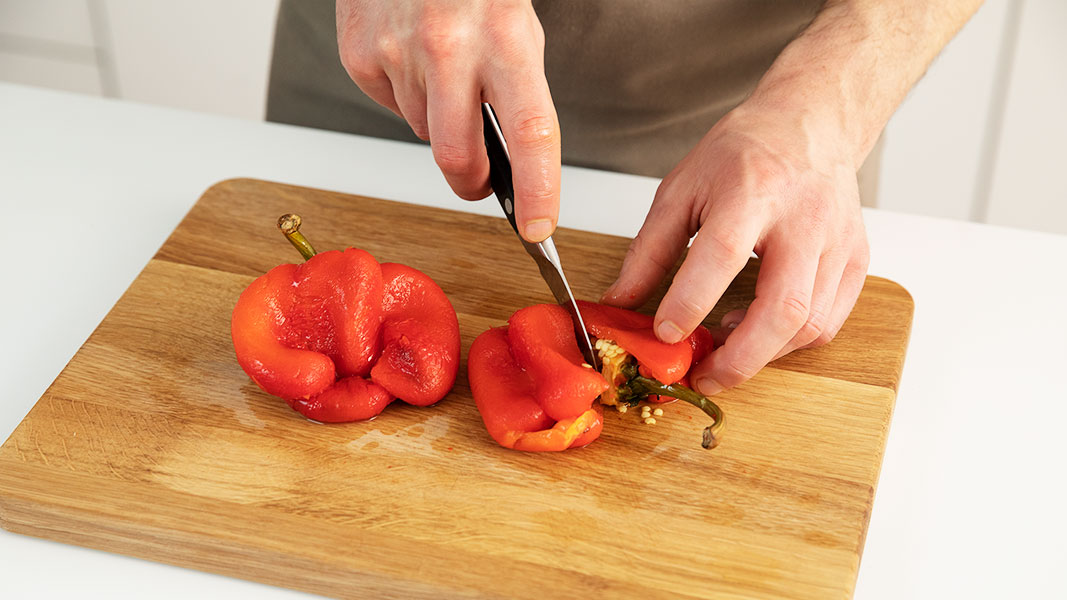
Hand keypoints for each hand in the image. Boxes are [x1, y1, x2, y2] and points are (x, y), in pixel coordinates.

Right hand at [336, 0, 559, 241]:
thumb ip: (517, 93)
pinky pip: (390, 106)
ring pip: (423, 132)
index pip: (530, 132)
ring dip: (438, 120)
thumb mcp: (518, 29)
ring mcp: (398, 52)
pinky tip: (412, 57)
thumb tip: (509, 166)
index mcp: (505, 39)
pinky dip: (405, 95)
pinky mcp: (361, 56)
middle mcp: (448, 46)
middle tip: (480, 182)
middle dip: (472, 183)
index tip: (539, 227)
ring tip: (444, 70)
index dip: (537, 189)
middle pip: (457, 158)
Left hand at [602, 98, 869, 394]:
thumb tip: (619, 301)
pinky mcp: (856, 261)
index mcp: (752, 191)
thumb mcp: (681, 188)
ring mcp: (838, 242)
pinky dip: (790, 342)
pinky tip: (758, 331)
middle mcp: (804, 219)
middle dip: (741, 358)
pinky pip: (828, 322)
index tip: (665, 333)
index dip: (692, 301)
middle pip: (784, 307)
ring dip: (763, 353)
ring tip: (725, 348)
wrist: (810, 124)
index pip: (723, 255)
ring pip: (810, 325)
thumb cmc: (744, 153)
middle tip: (704, 377)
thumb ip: (649, 249)